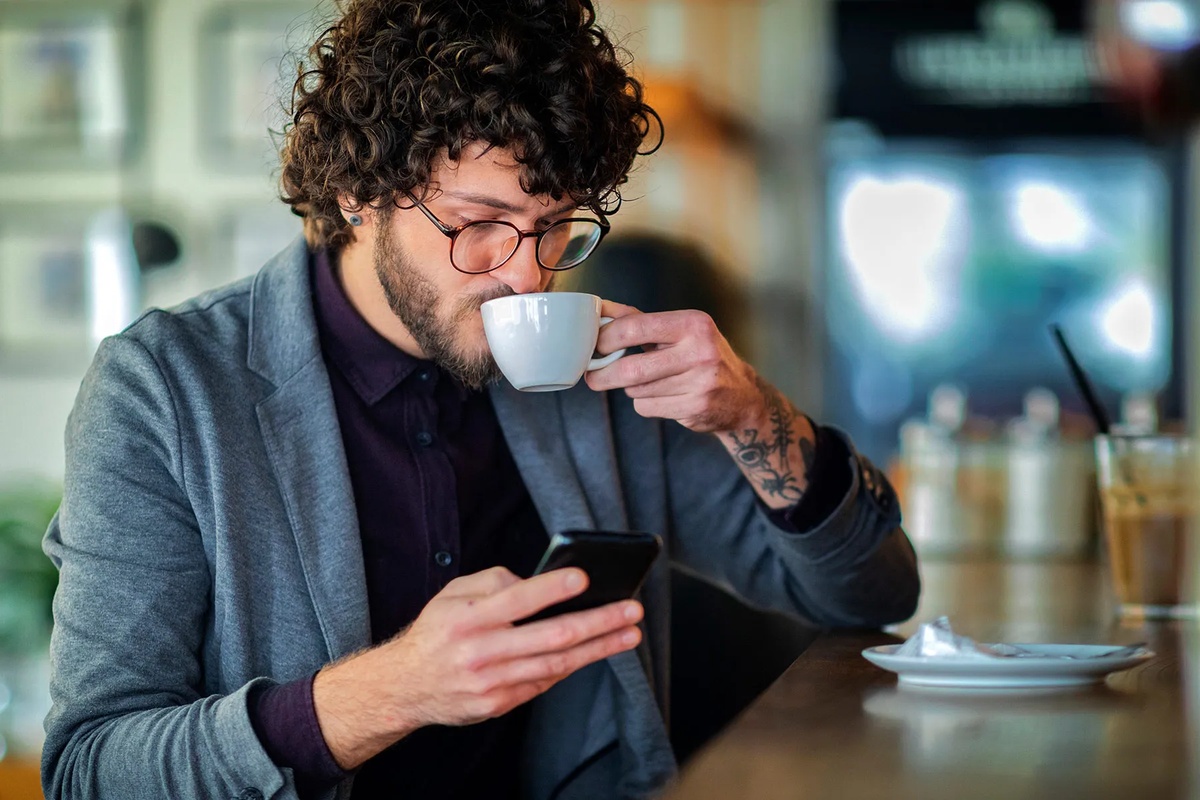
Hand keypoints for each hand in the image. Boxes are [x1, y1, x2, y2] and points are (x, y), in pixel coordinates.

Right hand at [312, 566, 642, 769]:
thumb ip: (494, 582)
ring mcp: (490, 684)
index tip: (585, 578)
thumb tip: (537, 583)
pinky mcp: (498, 705)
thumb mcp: (452, 594)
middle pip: (549, 637)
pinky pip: (543, 683)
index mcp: (466, 618)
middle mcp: (479, 652)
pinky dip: (572, 666)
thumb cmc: (437, 631)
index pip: (516, 601)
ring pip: (555, 665)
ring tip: (629, 633)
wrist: (406, 686)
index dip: (552, 589)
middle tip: (631, 609)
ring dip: (598, 648)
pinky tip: (595, 652)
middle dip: (597, 622)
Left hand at [586, 301, 818, 508]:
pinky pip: (648, 408)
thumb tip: (600, 310)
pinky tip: (666, 397)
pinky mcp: (696, 408)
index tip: (592, 346)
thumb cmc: (702, 356)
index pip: (635, 327)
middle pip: (631, 368)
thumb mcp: (679, 331)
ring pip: (637, 390)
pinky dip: (646, 404)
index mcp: (692, 323)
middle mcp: (700, 350)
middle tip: (591, 377)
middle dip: (604, 374)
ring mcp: (700, 382)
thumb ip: (639, 321)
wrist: (743, 396)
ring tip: (651, 382)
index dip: (605, 338)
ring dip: (632, 389)